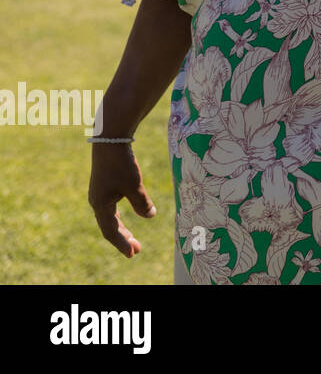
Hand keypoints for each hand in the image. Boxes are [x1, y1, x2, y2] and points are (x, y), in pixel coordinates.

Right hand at [89, 143, 156, 257]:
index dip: (122, 243)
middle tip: (136, 250)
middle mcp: (97, 201)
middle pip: (109, 226)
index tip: (133, 254)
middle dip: (123, 239)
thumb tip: (149, 216)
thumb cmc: (121, 164)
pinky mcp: (104, 185)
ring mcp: (99, 193)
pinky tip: (124, 216)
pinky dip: (118, 216)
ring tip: (132, 239)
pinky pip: (110, 208)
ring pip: (110, 217)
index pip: (111, 231)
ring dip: (121, 228)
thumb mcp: (134, 185)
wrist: (109, 140)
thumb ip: (142, 203)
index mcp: (101, 205)